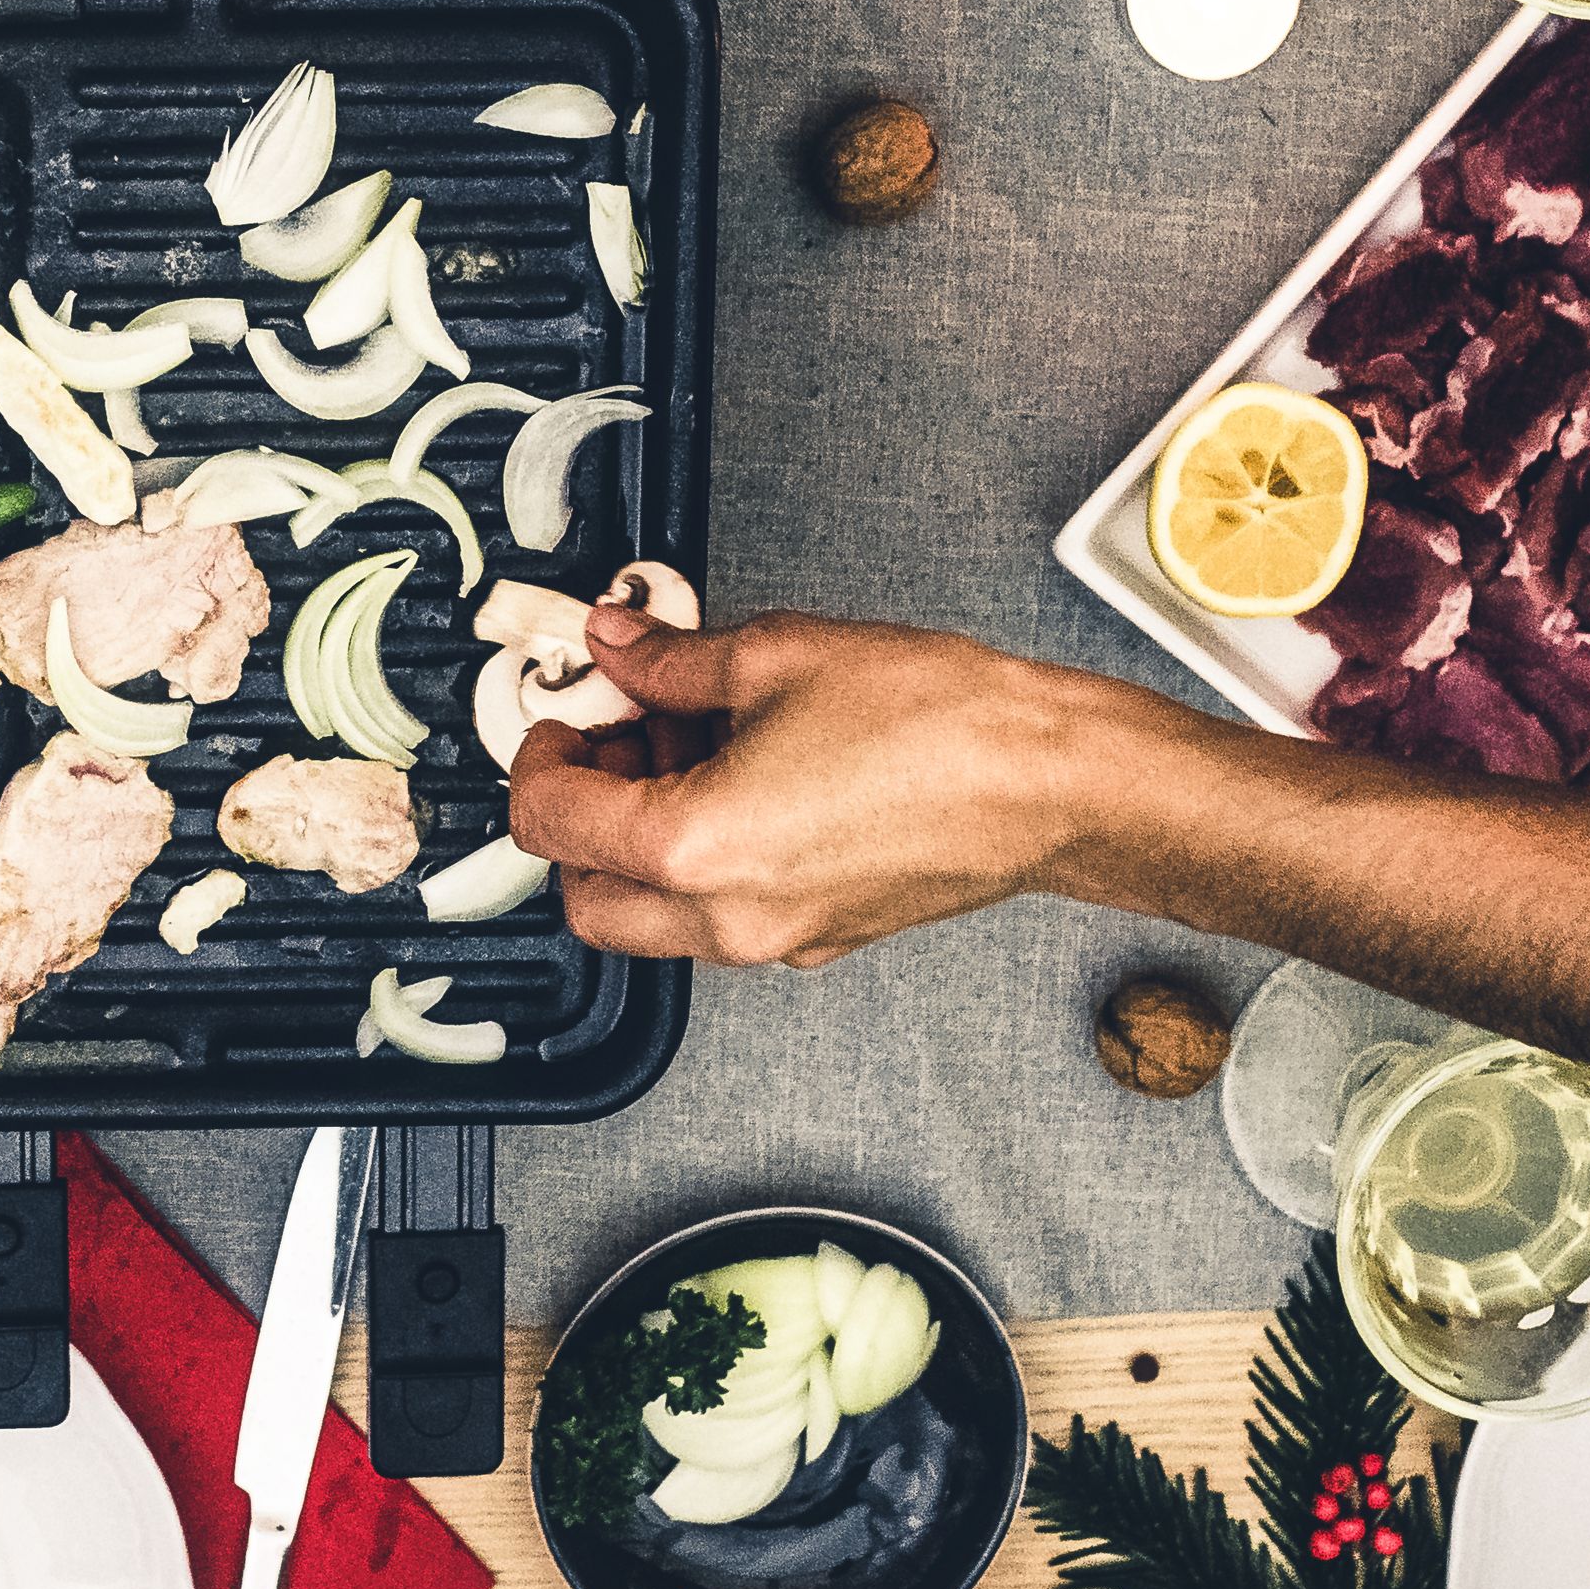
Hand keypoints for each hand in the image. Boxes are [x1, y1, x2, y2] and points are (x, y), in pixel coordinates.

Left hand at [507, 611, 1111, 964]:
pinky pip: (721, 918)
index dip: (537, 755)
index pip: (551, 821)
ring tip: (685, 743)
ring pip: (651, 918)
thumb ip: (672, 661)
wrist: (1052, 783)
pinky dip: (702, 862)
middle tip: (611, 737)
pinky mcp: (822, 939)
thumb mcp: (778, 655)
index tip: (565, 712)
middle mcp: (724, 917)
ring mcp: (776, 941)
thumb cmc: (941, 725)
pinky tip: (744, 776)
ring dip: (639, 842)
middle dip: (577, 819)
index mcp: (692, 848)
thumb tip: (619, 648)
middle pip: (585, 898)